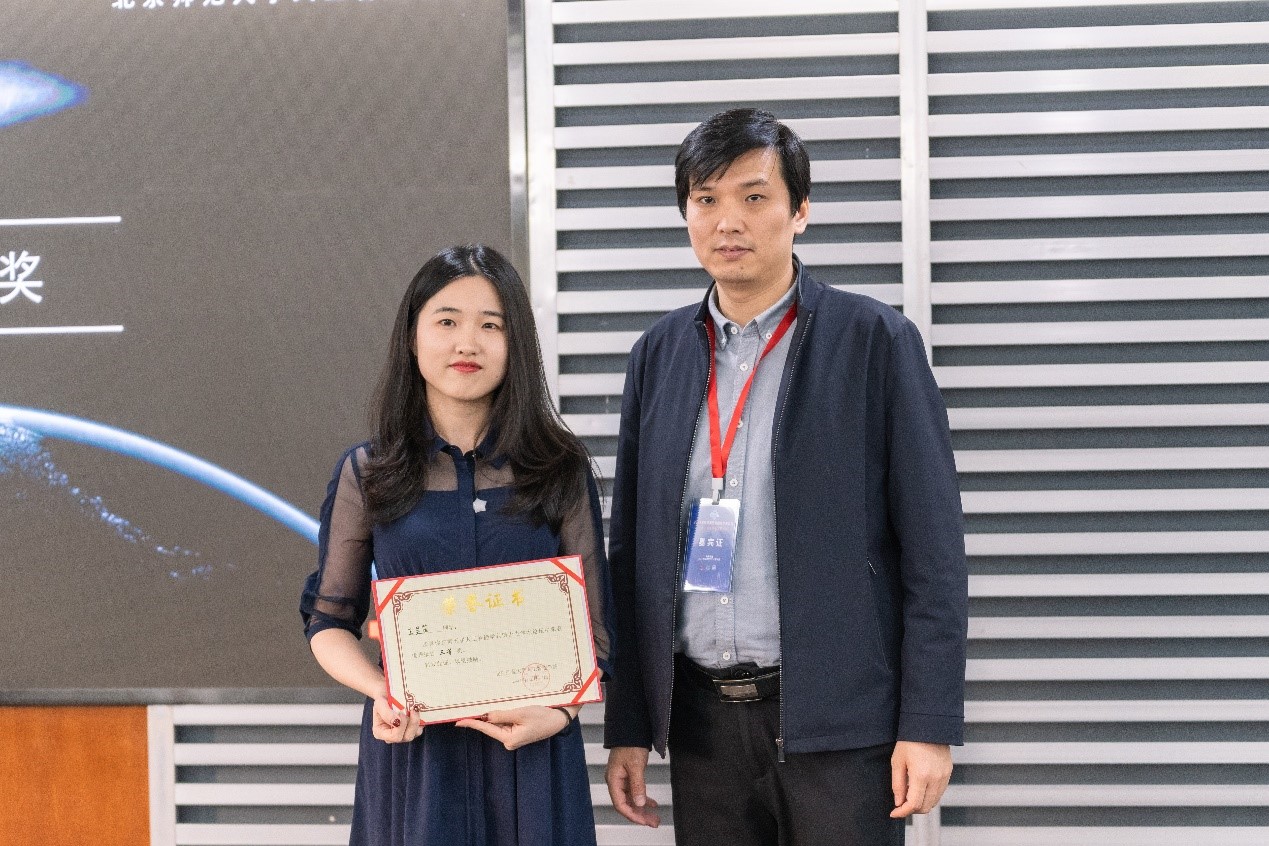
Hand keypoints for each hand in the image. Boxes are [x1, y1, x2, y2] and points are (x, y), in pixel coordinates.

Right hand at [371, 695, 422, 743]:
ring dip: (417, 720)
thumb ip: (386, 713)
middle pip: (407, 737)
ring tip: (415, 709)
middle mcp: (392, 737)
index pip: (394, 737)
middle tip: (412, 709)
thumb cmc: (383, 700)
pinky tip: (417, 711)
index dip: (401, 726)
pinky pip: (419, 729)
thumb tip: (397, 722)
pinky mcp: (411, 730)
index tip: (401, 712)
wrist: (388, 695)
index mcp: (381, 733)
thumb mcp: (380, 704)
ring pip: (415, 734)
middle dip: (412, 723)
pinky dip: (421, 720)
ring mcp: (403, 734)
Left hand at [455, 706, 571, 750]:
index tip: (458, 721)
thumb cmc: (543, 716)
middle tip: (468, 707)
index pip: (487, 728)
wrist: (559, 718)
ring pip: (499, 722)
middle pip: (492, 726)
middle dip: (482, 716)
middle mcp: (510, 740)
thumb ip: (502, 715)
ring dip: (493, 714)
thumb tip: (486, 716)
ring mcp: (514, 736)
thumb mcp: (521, 713)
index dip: (472, 723)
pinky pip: (506, 721)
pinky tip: (498, 707)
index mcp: (509, 739)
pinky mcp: (518, 730)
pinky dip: (501, 714)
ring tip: (484, 705)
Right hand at [606, 746, 659, 826]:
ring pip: (632, 799)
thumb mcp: (636, 765)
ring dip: (642, 808)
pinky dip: (643, 798)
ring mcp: (622, 779)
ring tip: (654, 816)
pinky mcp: (628, 775)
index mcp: (613, 779)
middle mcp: (616, 781)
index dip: (632, 815)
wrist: (631, 728)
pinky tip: (652, 803)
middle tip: (653, 822)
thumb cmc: (630, 743)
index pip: (621, 804)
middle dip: (640, 815)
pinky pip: (635, 792)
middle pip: (626, 804)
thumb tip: (639, 802)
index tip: (644, 821)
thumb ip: (637, 785)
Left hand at [890, 741, 952, 817]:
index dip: (902, 812)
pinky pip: (939, 793)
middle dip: (911, 810)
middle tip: (900, 806)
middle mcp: (935, 779)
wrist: (928, 726)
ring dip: (921, 805)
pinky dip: (929, 797)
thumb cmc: (909, 741)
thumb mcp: (897, 761)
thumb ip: (897, 784)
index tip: (894, 813)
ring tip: (908, 797)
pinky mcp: (948, 774)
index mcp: (921, 775)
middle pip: (925, 807)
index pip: (914, 804)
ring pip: (934, 802)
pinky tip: (919, 790)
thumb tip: (898, 803)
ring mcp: (944, 777)